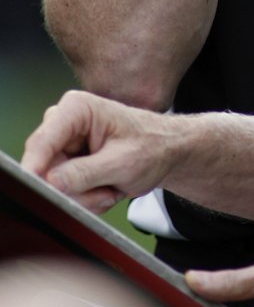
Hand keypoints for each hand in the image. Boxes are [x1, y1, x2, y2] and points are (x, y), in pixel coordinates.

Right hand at [21, 90, 174, 213]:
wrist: (166, 152)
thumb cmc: (152, 147)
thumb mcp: (122, 163)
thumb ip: (84, 173)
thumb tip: (50, 182)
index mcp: (77, 108)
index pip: (42, 141)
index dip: (34, 170)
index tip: (35, 193)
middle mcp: (64, 122)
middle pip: (45, 169)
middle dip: (75, 189)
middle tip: (107, 191)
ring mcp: (63, 143)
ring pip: (52, 185)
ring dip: (84, 196)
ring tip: (111, 186)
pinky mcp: (65, 162)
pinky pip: (62, 191)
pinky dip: (85, 198)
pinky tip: (106, 188)